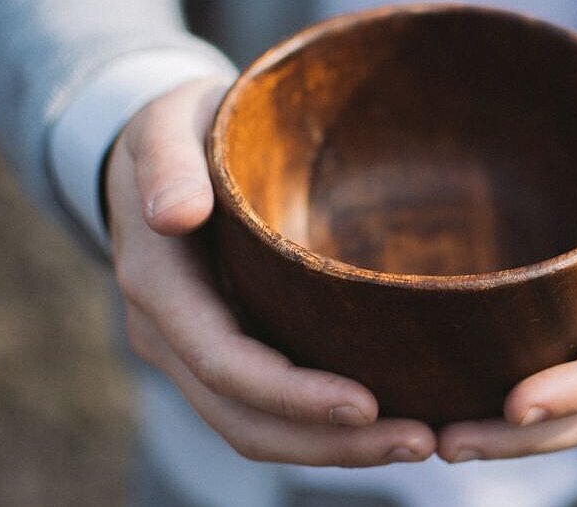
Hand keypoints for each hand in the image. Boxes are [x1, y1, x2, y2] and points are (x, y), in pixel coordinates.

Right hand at [105, 77, 434, 465]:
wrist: (157, 155)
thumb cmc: (177, 130)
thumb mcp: (166, 126)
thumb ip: (166, 165)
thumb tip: (173, 214)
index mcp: (158, 285)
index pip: (224, 362)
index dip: (292, 395)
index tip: (367, 405)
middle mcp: (170, 335)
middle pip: (245, 419)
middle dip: (329, 443)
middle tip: (419, 442)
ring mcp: (195, 352)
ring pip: (256, 430)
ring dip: (334, 449)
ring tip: (419, 441)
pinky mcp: (227, 353)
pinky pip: (268, 412)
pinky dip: (321, 430)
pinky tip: (385, 422)